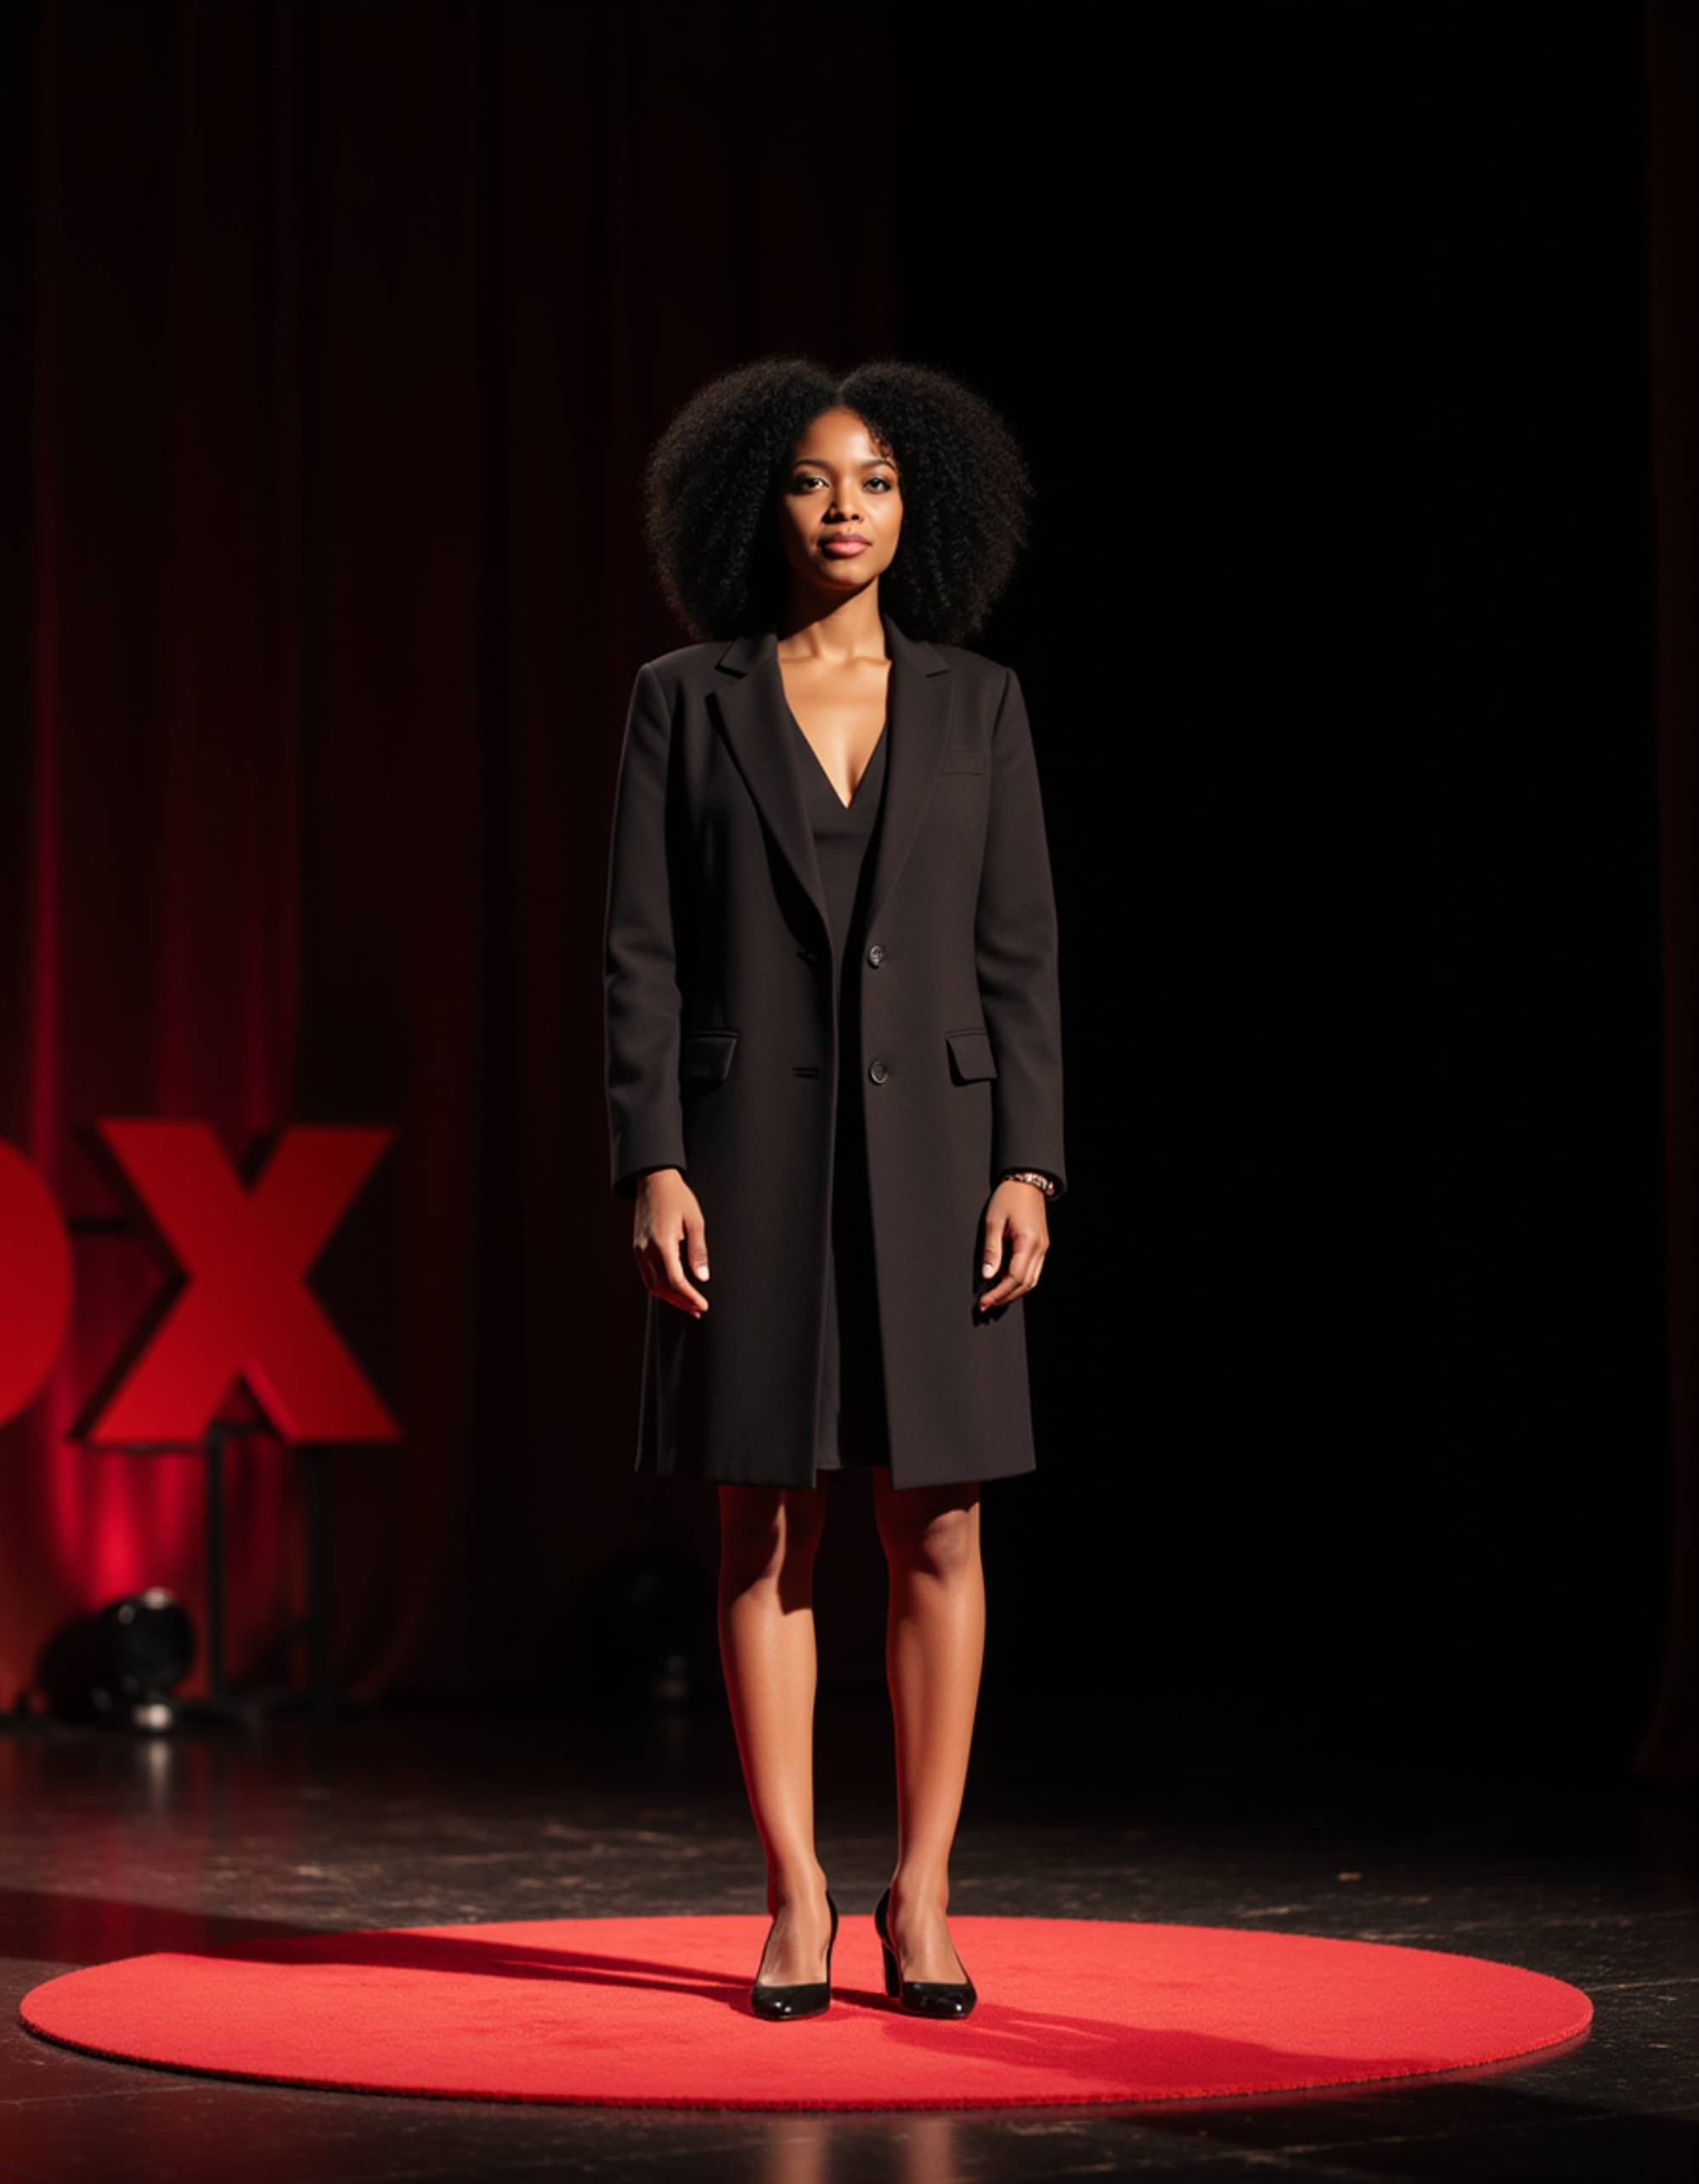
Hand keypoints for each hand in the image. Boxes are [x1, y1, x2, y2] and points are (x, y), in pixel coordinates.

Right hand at [633, 1169, 710, 1317]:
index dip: (690, 1297)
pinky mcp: (638, 1248)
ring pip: (652, 1284)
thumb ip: (698, 1251)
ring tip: (688, 1304)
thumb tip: (702, 1277)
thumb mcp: (695, 1221)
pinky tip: (675, 1288)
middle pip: (660, 1288)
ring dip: (670, 1297)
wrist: (654, 1180)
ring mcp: (639, 1250)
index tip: (703, 1306)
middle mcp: (646, 1250)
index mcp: (662, 1243)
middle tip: (698, 1310)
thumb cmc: (677, 1198)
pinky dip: (661, 1286)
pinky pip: (647, 1274)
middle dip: (680, 1302)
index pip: (675, 1281)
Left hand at [978, 1178, 1049, 1309]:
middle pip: (1025, 1284)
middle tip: (987, 1304)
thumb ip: (991, 1250)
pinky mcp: (1041, 1246)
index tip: (985, 1301)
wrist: (1026, 1181)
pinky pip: (1033, 1270)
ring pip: (1031, 1280)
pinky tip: (1006, 1283)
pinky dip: (1020, 1281)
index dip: (999, 1292)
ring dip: (1014, 1291)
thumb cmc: (1009, 1197)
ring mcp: (1043, 1248)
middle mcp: (1040, 1248)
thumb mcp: (993, 1222)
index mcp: (1028, 1242)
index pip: (1014, 1277)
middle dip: (1006, 1297)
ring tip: (995, 1297)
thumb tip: (987, 1274)